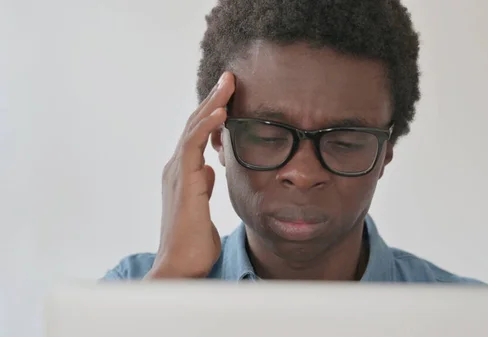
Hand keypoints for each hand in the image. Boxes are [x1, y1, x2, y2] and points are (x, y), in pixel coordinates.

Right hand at [146, 72, 234, 278]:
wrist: (180, 267)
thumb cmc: (193, 243)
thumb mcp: (202, 208)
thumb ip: (203, 187)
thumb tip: (209, 170)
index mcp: (183, 174)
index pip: (198, 135)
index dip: (212, 113)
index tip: (229, 96)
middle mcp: (177, 168)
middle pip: (195, 125)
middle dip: (213, 99)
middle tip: (230, 78)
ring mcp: (177, 173)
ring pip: (194, 128)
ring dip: (212, 103)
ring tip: (228, 83)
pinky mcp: (183, 181)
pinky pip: (194, 146)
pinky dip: (206, 126)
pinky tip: (221, 111)